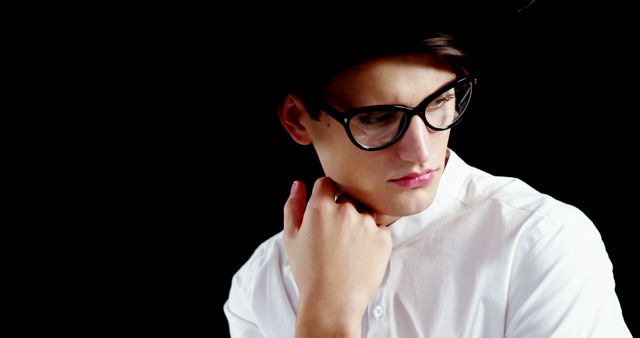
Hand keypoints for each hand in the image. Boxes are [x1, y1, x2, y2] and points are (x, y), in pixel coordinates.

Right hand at [283, 177, 391, 336]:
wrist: (333, 302)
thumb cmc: (309, 272)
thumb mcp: (291, 238)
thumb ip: (293, 206)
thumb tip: (298, 184)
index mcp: (320, 208)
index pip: (326, 183)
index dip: (325, 195)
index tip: (325, 212)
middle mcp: (345, 211)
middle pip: (347, 199)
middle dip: (342, 212)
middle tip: (335, 238)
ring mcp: (367, 224)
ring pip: (364, 214)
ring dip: (359, 224)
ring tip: (348, 250)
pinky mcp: (383, 238)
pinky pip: (379, 229)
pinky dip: (372, 239)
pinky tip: (360, 256)